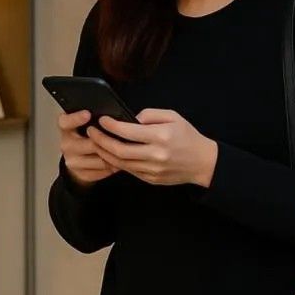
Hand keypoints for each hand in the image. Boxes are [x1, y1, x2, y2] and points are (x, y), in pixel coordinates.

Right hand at [57, 111, 117, 186]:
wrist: (79, 156)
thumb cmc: (87, 134)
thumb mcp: (87, 121)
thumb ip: (95, 118)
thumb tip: (111, 117)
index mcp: (66, 128)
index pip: (66, 122)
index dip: (76, 118)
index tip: (87, 114)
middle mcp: (66, 144)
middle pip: (91, 144)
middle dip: (108, 142)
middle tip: (123, 137)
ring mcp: (73, 161)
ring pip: (100, 160)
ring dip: (114, 155)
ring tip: (125, 150)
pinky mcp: (81, 174)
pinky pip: (103, 171)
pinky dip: (113, 166)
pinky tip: (118, 160)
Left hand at [86, 109, 218, 185]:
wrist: (203, 162)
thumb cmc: (188, 137)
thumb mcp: (174, 117)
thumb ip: (151, 115)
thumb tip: (130, 119)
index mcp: (161, 136)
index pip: (128, 131)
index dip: (111, 126)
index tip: (102, 120)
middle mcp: (155, 155)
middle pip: (119, 150)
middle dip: (101, 140)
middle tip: (91, 132)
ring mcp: (152, 170)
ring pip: (120, 163)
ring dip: (104, 153)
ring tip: (96, 142)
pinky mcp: (151, 179)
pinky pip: (128, 170)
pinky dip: (116, 162)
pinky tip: (110, 153)